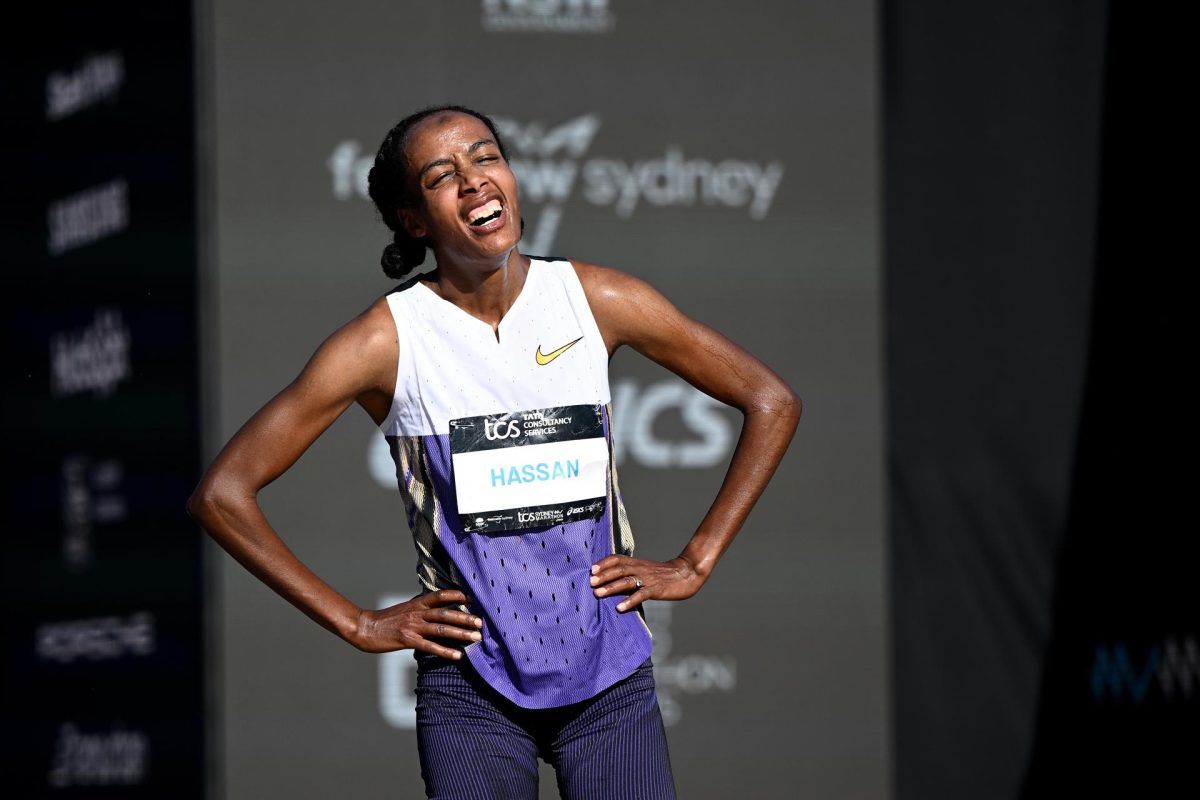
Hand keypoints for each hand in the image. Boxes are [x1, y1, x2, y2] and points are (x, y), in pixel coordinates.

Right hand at [351, 589, 482, 658]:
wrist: (365, 628)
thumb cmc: (387, 620)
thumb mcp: (406, 609)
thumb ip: (422, 608)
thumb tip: (439, 609)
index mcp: (417, 603)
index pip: (441, 595)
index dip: (458, 595)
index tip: (474, 598)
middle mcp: (417, 613)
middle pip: (446, 613)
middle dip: (465, 617)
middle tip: (482, 621)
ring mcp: (413, 627)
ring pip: (441, 629)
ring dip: (461, 633)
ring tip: (476, 637)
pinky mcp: (408, 641)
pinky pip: (431, 646)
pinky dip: (446, 651)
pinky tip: (458, 655)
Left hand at [589, 555, 705, 612]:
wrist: (687, 573)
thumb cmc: (664, 574)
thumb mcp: (646, 569)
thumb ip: (632, 572)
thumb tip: (613, 580)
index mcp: (637, 563)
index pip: (618, 559)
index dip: (604, 562)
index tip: (592, 568)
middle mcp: (640, 569)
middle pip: (619, 569)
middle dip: (603, 575)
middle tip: (591, 581)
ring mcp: (648, 579)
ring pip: (627, 581)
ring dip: (611, 587)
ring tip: (598, 593)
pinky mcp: (656, 590)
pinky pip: (641, 595)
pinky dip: (629, 601)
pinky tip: (620, 607)